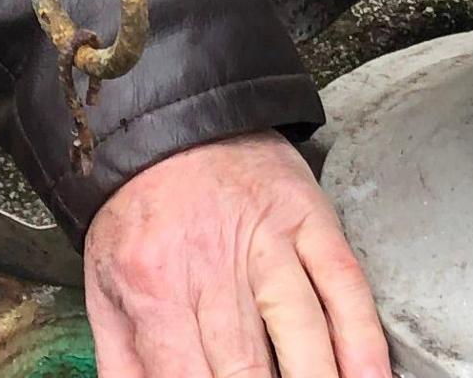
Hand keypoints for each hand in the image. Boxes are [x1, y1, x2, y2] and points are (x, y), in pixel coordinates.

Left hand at [81, 131, 388, 377]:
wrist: (165, 120)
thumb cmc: (136, 211)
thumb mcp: (104, 288)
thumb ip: (125, 364)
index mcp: (154, 286)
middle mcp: (212, 264)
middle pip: (248, 368)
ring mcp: (267, 240)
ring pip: (304, 333)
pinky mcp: (309, 219)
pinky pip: (345, 286)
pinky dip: (362, 340)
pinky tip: (369, 377)